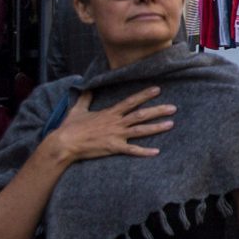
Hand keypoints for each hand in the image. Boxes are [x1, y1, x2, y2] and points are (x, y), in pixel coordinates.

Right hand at [45, 88, 174, 164]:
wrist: (64, 143)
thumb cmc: (70, 127)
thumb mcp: (77, 109)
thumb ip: (85, 98)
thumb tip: (86, 87)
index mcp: (110, 113)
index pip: (131, 101)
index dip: (144, 95)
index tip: (158, 89)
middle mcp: (116, 123)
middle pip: (141, 115)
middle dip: (158, 110)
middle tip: (174, 108)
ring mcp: (116, 135)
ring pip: (140, 130)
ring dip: (157, 127)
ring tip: (171, 124)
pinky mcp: (114, 147)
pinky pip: (132, 150)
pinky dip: (144, 151)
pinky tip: (156, 152)